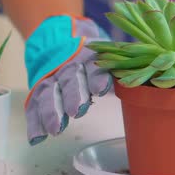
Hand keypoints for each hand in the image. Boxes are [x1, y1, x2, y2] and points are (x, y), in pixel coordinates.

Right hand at [24, 15, 111, 144]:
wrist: (59, 36)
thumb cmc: (92, 56)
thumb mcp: (105, 56)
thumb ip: (118, 70)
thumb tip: (140, 85)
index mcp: (87, 57)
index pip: (92, 66)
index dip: (96, 78)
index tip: (100, 90)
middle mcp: (67, 67)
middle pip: (69, 80)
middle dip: (73, 96)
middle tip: (77, 111)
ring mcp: (51, 78)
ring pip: (49, 93)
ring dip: (51, 112)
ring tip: (56, 129)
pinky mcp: (40, 88)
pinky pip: (34, 105)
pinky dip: (34, 122)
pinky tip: (36, 138)